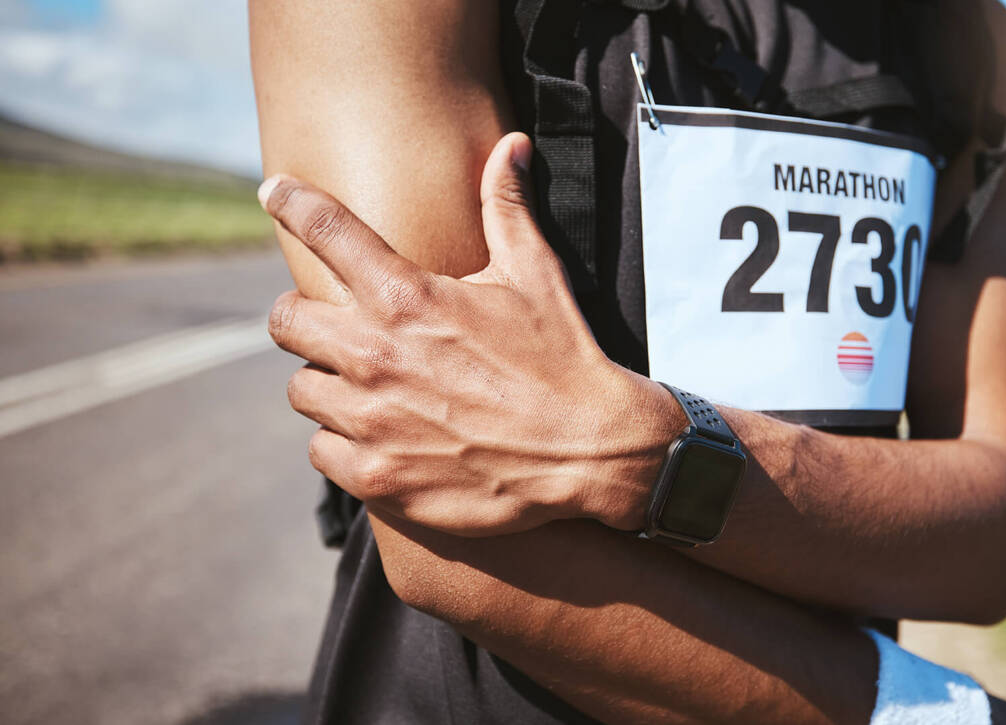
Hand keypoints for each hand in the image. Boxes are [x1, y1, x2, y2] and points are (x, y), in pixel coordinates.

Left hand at [260, 133, 674, 535]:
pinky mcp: (376, 477)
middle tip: (338, 327)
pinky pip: (320, 450)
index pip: (325, 230)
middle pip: (284, 320)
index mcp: (409, 298)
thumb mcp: (535, 276)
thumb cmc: (562, 357)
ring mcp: (372, 421)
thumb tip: (511, 144)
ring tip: (372, 389)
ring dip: (329, 385)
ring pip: (302, 390)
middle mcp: (377, 356)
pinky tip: (383, 436)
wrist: (591, 453)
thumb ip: (507, 207)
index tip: (274, 192)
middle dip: (306, 318)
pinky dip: (345, 443)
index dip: (291, 202)